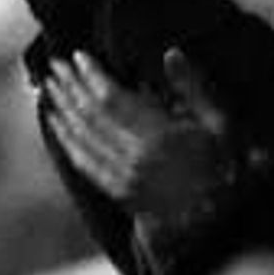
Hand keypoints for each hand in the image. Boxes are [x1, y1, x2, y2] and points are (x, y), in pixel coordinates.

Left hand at [43, 48, 235, 244]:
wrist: (217, 220)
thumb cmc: (223, 167)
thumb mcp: (220, 124)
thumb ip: (194, 89)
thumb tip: (171, 54)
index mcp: (160, 137)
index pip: (113, 99)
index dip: (93, 76)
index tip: (78, 56)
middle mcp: (135, 157)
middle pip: (91, 116)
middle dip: (71, 87)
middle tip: (55, 65)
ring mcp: (124, 177)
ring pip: (83, 138)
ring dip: (63, 109)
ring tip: (50, 87)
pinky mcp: (118, 192)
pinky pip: (84, 162)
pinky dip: (67, 140)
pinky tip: (57, 124)